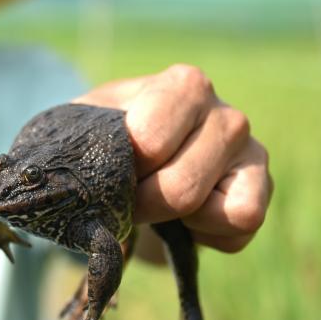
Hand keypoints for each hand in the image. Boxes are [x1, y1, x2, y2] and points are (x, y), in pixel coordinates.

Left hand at [78, 64, 271, 252]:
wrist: (136, 154)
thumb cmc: (109, 134)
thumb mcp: (88, 125)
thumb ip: (82, 139)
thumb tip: (57, 173)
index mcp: (185, 85)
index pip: (150, 143)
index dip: (121, 172)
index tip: (108, 168)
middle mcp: (227, 113)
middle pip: (181, 189)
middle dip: (142, 207)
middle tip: (126, 198)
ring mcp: (252, 151)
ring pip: (217, 211)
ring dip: (175, 220)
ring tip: (159, 199)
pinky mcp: (262, 189)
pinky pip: (240, 228)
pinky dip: (207, 234)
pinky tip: (187, 214)